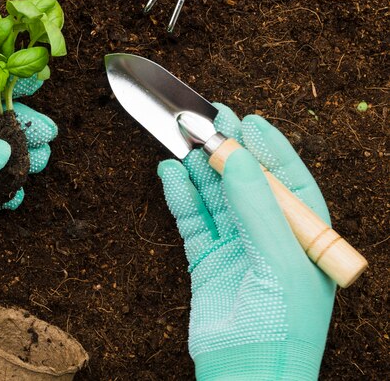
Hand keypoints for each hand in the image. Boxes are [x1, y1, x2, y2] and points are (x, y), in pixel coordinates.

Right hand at [158, 104, 334, 379]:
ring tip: (184, 141)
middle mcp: (270, 237)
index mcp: (304, 237)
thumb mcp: (280, 263)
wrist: (246, 379)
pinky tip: (171, 174)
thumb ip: (258, 208)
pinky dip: (180, 195)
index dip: (268, 148)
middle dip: (229, 151)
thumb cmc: (282, 330)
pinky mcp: (204, 260)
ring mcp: (235, 247)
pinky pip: (191, 219)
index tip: (248, 120)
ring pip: (215, 196)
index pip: (287, 180)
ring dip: (200, 169)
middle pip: (247, 182)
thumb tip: (240, 157)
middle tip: (209, 120)